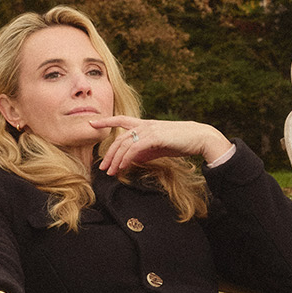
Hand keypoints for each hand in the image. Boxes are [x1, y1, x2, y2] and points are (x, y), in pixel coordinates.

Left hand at [92, 115, 231, 176]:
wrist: (199, 138)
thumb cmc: (182, 142)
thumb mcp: (160, 148)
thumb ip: (145, 152)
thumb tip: (133, 160)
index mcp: (146, 124)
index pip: (121, 120)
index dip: (106, 121)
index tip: (92, 123)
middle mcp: (145, 125)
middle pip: (119, 138)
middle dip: (109, 153)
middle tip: (103, 168)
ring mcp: (149, 129)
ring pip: (125, 143)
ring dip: (115, 159)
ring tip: (111, 172)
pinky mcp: (154, 136)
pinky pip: (134, 148)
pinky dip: (126, 158)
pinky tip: (122, 167)